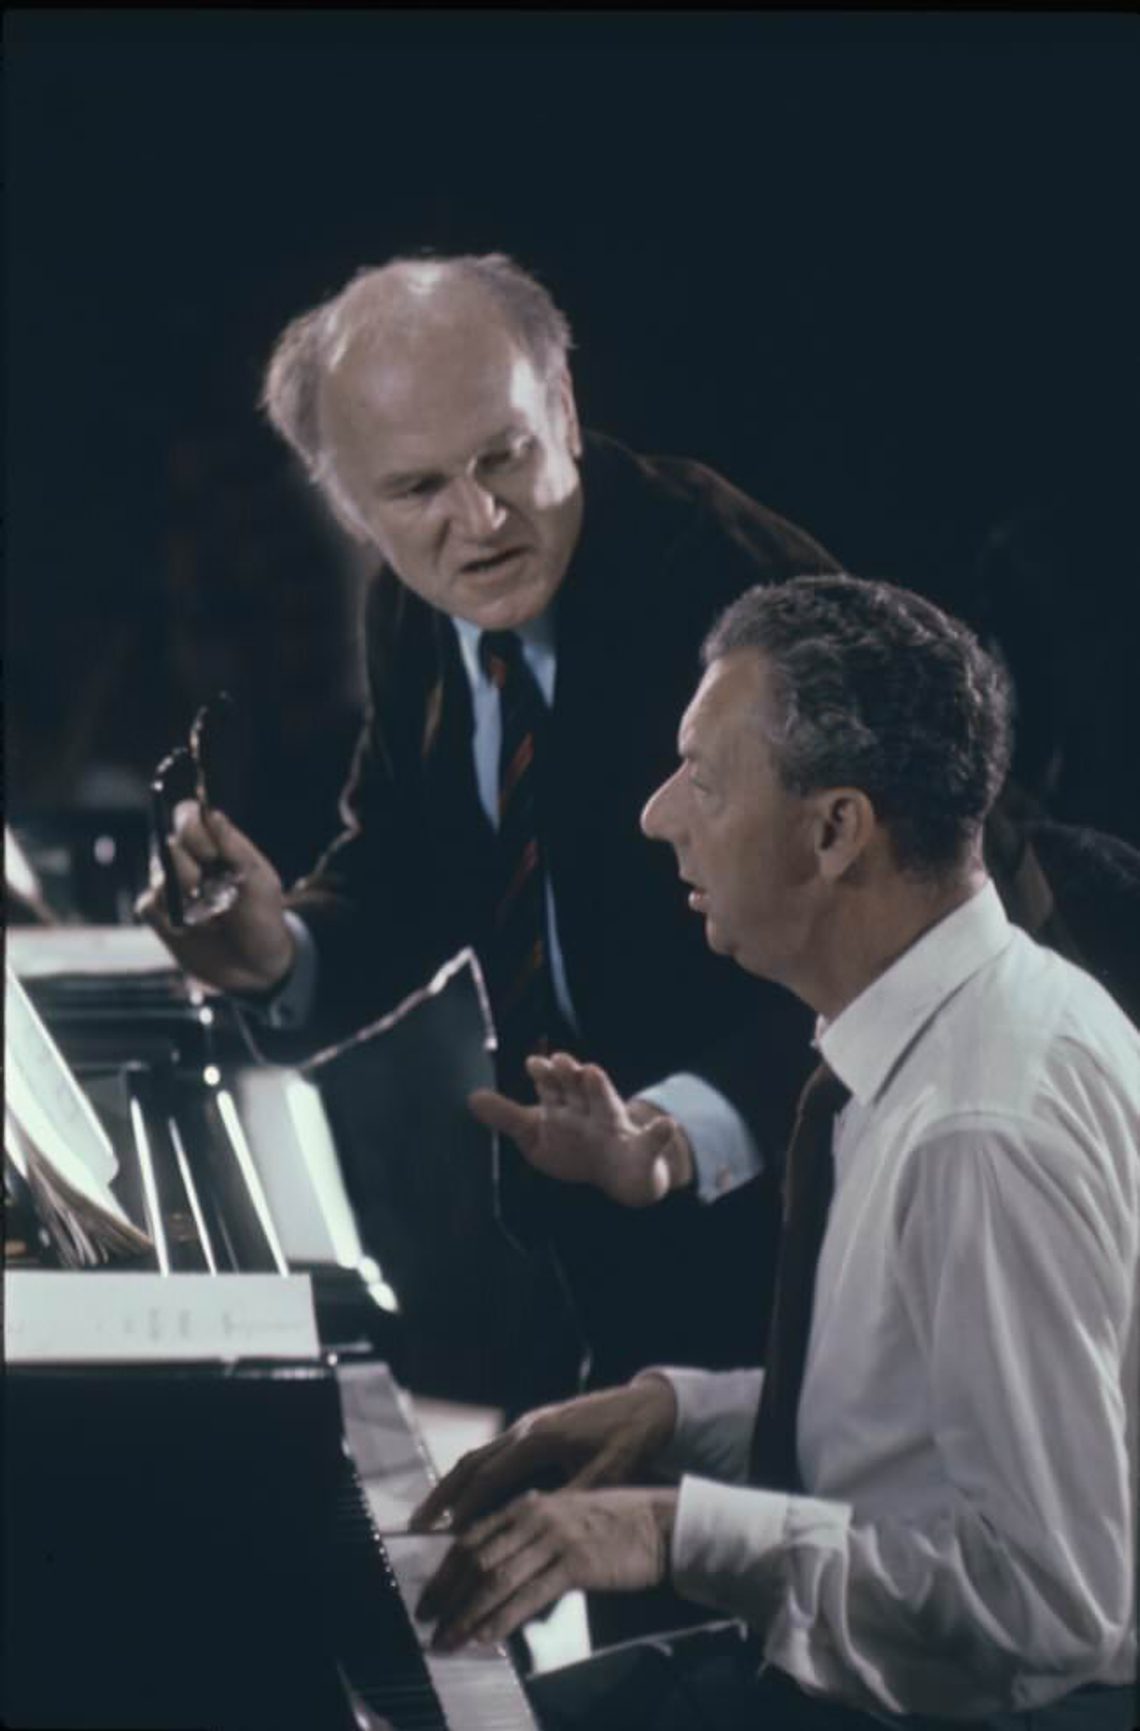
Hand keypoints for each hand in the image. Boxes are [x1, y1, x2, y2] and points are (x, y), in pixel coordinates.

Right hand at [135, 802, 295, 994]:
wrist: (255, 968)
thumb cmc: (262, 920)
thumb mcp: (259, 881)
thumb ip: (233, 847)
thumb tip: (211, 812)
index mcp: (215, 846)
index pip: (187, 815)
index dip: (191, 827)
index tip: (210, 854)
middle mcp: (188, 861)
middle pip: (168, 842)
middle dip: (189, 867)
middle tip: (209, 889)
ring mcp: (171, 888)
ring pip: (158, 873)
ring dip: (185, 895)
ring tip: (212, 917)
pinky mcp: (158, 915)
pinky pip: (149, 904)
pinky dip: (171, 918)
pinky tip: (194, 930)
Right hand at [410, 1377, 676, 1533]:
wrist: (647, 1406)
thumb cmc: (631, 1440)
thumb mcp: (607, 1474)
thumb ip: (573, 1499)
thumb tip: (545, 1531)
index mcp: (539, 1439)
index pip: (489, 1478)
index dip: (465, 1508)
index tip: (444, 1535)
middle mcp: (526, 1428)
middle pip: (472, 1462)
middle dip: (443, 1494)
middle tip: (418, 1524)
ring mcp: (529, 1425)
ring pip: (480, 1456)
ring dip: (454, 1484)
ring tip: (433, 1515)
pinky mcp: (536, 1428)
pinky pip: (495, 1453)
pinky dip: (475, 1476)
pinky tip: (469, 1499)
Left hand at [416, 1486, 677, 1651]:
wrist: (657, 1523)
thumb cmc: (611, 1524)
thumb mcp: (562, 1518)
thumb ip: (528, 1536)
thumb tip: (493, 1571)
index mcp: (527, 1504)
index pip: (471, 1538)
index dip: (444, 1571)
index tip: (428, 1600)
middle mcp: (534, 1516)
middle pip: (475, 1559)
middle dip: (446, 1596)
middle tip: (427, 1625)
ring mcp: (553, 1538)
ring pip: (495, 1580)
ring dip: (466, 1615)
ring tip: (448, 1641)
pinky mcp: (574, 1563)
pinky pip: (527, 1596)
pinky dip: (501, 1619)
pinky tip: (486, 1637)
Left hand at [468, 1052, 693, 1206]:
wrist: (623, 1175)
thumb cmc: (576, 1148)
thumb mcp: (538, 1136)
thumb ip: (508, 1117)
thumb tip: (471, 1098)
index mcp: (569, 1109)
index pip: (554, 1090)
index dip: (544, 1076)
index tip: (532, 1063)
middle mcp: (593, 1113)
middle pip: (580, 1091)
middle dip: (570, 1075)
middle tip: (560, 1059)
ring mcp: (619, 1131)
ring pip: (610, 1108)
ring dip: (601, 1090)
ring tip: (593, 1072)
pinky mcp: (643, 1153)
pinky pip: (653, 1144)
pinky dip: (659, 1135)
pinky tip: (666, 1126)